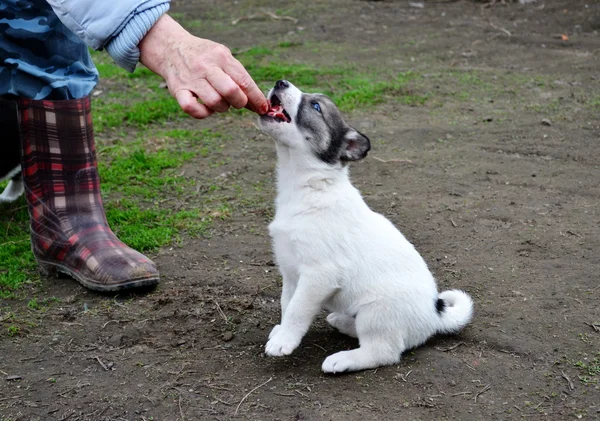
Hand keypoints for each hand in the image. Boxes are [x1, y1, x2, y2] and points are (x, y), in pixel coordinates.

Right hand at [139, 14, 267, 118]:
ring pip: (214, 102)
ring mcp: (191, 78)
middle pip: (231, 91)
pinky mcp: (177, 90)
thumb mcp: (224, 57)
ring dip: (223, 108)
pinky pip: (192, 108)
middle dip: (240, 102)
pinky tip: (206, 108)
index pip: (244, 80)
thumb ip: (240, 77)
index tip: (264, 108)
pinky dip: (203, 113)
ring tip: (221, 101)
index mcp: (221, 56)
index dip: (256, 98)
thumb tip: (258, 104)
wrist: (172, 48)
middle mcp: (205, 66)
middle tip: (238, 102)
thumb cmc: (205, 57)